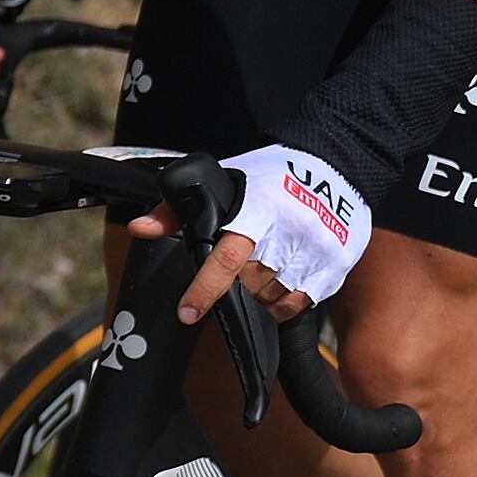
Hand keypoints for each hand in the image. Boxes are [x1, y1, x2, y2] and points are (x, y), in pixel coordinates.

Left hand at [184, 142, 367, 320]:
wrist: (334, 163)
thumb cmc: (271, 174)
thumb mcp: (225, 181)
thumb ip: (177, 209)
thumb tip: (139, 228)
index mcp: (259, 208)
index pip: (228, 257)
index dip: (205, 288)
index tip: (187, 313)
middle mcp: (291, 230)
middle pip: (250, 282)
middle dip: (236, 282)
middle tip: (238, 265)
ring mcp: (318, 248)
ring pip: (273, 295)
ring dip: (259, 293)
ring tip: (260, 268)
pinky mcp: (337, 262)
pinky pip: (301, 301)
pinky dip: (283, 301)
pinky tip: (279, 283)